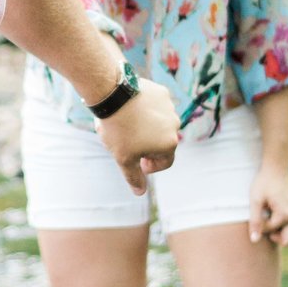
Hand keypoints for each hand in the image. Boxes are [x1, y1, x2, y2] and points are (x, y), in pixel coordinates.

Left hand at [95, 78, 179, 193]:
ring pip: (159, 123)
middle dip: (148, 145)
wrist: (113, 95)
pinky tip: (130, 108)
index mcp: (169, 144)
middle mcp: (174, 126)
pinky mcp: (162, 93)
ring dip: (147, 127)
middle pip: (162, 141)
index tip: (136, 161)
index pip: (165, 162)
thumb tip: (140, 193)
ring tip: (127, 123)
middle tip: (129, 141)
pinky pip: (156, 106)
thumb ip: (134, 177)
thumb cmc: (118, 130)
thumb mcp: (123, 159)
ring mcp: (169, 108)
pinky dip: (146, 110)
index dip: (150, 166)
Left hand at [248, 162, 287, 246]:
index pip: (269, 231)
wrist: (276, 168)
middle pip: (286, 240)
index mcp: (285, 214)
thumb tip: (254, 240)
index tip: (255, 214)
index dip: (258, 226)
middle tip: (265, 223)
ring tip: (275, 226)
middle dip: (273, 236)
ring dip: (287, 235)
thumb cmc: (264, 183)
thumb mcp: (255, 200)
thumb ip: (255, 221)